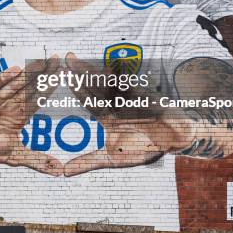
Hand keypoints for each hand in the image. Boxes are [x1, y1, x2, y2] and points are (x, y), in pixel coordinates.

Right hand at [0, 55, 63, 175]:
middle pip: (30, 86)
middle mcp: (9, 103)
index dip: (51, 86)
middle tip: (58, 58)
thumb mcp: (12, 156)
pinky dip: (3, 79)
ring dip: (28, 73)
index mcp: (19, 115)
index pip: (39, 98)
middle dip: (44, 73)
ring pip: (15, 83)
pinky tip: (15, 71)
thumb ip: (36, 161)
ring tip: (42, 61)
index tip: (66, 74)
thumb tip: (59, 171)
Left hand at [62, 53, 195, 176]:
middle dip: (78, 72)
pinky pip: (124, 81)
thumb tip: (64, 173)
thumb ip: (89, 162)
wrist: (172, 139)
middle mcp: (111, 103)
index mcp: (103, 116)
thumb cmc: (143, 148)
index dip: (74, 87)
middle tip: (65, 59)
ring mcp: (124, 95)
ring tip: (75, 59)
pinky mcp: (138, 91)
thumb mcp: (113, 158)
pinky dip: (115, 74)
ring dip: (90, 69)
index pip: (85, 99)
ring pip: (104, 80)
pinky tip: (104, 65)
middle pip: (91, 85)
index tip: (60, 76)